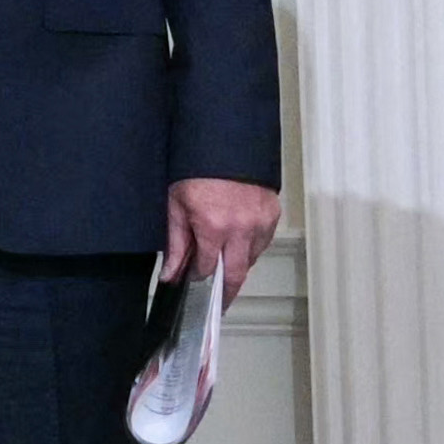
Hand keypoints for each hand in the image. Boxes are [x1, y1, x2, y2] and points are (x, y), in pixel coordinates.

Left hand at [164, 177, 281, 307]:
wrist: (224, 142)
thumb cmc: (195, 169)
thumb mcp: (176, 204)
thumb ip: (176, 243)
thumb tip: (171, 275)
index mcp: (213, 227)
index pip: (207, 269)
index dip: (198, 277)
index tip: (193, 279)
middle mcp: (240, 229)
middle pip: (236, 275)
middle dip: (226, 292)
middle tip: (218, 302)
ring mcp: (260, 222)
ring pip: (251, 259)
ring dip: (238, 265)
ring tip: (225, 262)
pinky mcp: (272, 214)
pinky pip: (263, 242)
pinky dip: (251, 247)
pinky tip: (239, 242)